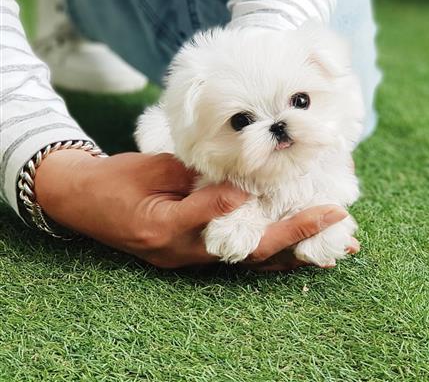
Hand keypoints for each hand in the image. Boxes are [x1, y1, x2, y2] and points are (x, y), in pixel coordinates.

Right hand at [35, 151, 357, 268]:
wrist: (87, 202)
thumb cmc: (116, 182)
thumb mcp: (149, 171)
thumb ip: (195, 183)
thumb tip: (239, 189)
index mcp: (166, 227)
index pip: (217, 220)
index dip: (247, 205)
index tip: (285, 195)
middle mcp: (185, 251)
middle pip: (248, 250)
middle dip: (296, 235)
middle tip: (336, 220)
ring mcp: (193, 256)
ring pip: (252, 260)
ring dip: (296, 251)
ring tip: (338, 246)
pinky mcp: (198, 252)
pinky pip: (243, 255)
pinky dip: (276, 251)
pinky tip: (304, 249)